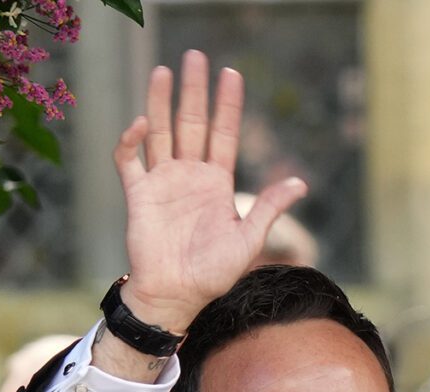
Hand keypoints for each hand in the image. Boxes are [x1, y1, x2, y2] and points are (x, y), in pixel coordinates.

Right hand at [113, 54, 307, 335]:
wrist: (176, 296)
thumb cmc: (213, 275)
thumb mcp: (247, 240)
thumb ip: (268, 208)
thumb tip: (300, 182)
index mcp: (216, 184)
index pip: (223, 134)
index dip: (228, 106)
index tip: (232, 74)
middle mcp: (189, 175)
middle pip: (191, 123)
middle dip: (194, 91)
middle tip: (196, 57)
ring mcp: (163, 181)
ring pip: (160, 132)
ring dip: (160, 102)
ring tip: (164, 71)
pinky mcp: (138, 193)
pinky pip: (130, 159)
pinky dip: (131, 140)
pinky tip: (141, 122)